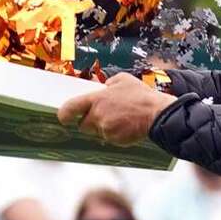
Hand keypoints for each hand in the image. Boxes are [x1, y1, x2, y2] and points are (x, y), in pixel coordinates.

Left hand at [57, 73, 177, 145]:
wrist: (157, 114)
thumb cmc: (142, 96)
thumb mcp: (124, 80)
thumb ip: (109, 83)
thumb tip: (104, 86)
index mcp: (97, 99)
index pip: (70, 108)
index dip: (64, 114)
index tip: (64, 116)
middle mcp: (98, 116)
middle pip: (83, 125)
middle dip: (91, 121)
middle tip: (105, 115)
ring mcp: (105, 129)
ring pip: (97, 132)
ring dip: (104, 127)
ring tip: (120, 119)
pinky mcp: (114, 139)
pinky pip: (109, 138)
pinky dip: (115, 134)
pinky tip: (126, 126)